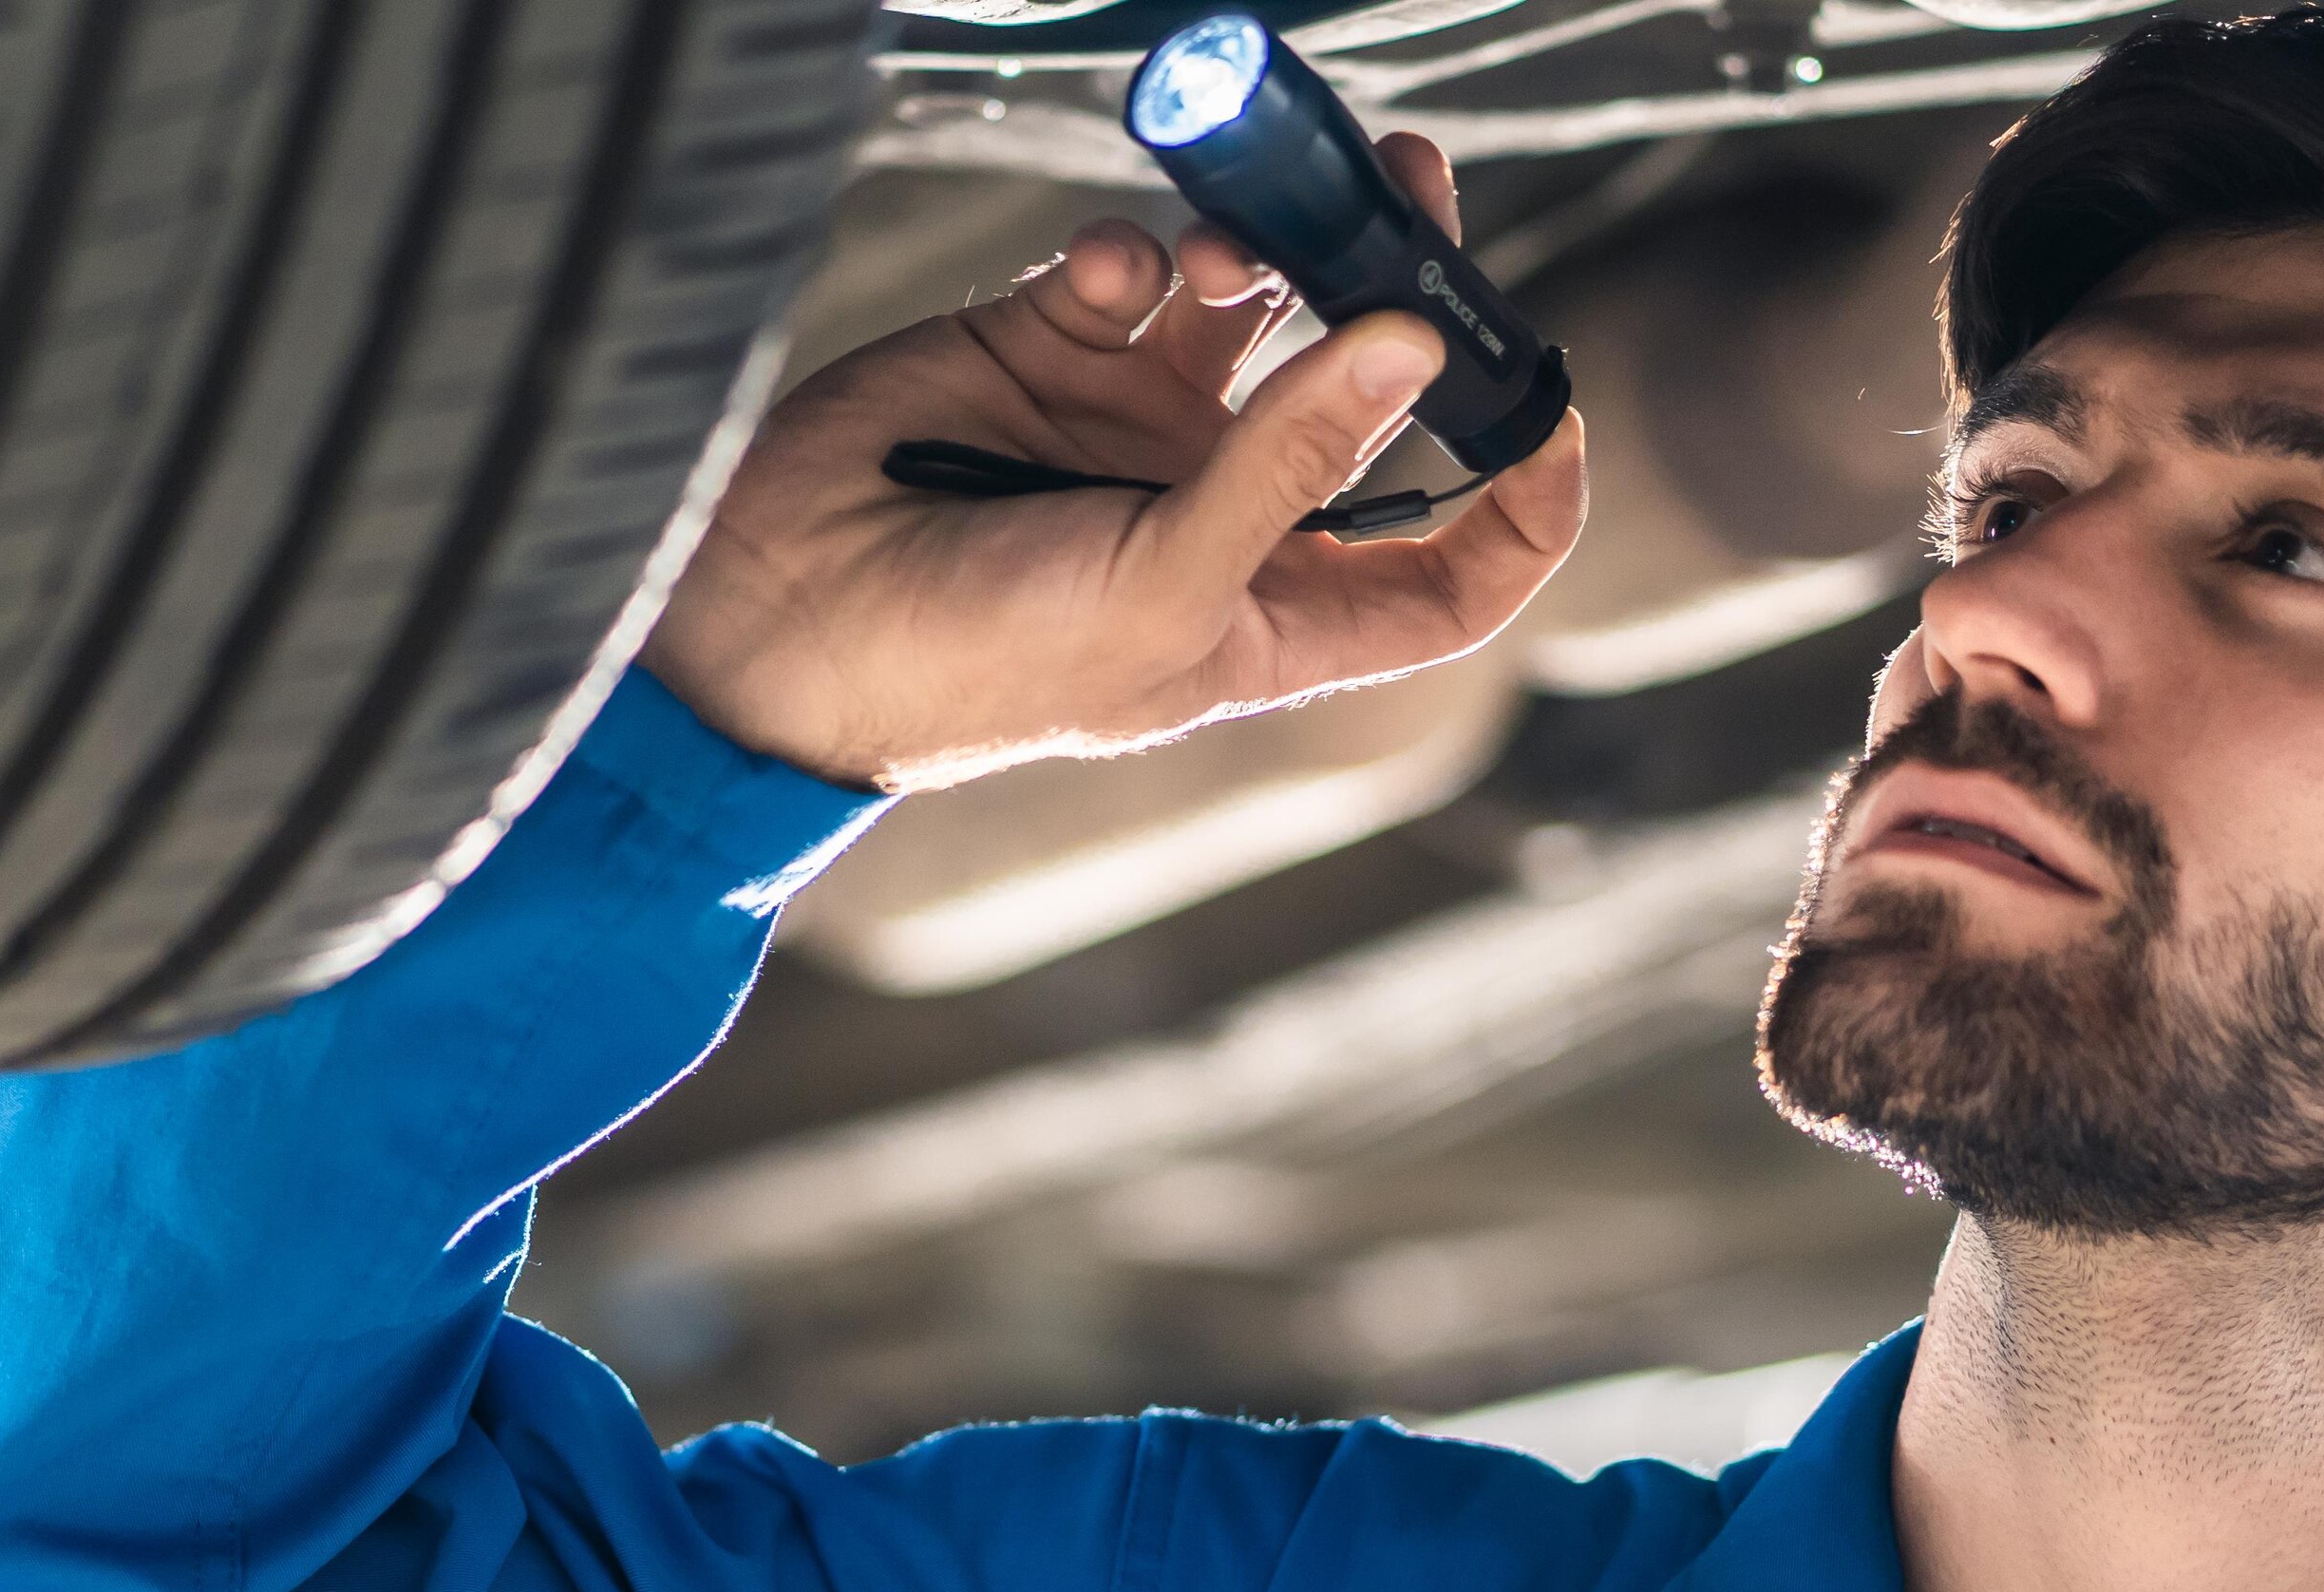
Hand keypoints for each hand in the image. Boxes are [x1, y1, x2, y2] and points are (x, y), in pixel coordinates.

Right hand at [644, 134, 1589, 792]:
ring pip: (1255, 304)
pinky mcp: (1050, 351)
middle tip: (1413, 192)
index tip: (1544, 391)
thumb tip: (1415, 341)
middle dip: (1401, 295)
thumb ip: (1286, 464)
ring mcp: (1137, 427)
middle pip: (1367, 392)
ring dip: (1264, 253)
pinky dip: (1138, 251)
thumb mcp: (1163, 586)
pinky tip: (1113, 273)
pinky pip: (1133, 270)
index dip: (1524, 490)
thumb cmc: (976, 667)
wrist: (780, 625)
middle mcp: (1223, 513)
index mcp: (1277, 612)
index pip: (1453, 565)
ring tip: (1232, 239)